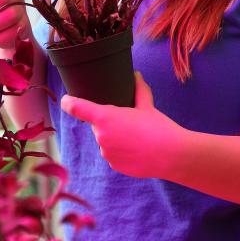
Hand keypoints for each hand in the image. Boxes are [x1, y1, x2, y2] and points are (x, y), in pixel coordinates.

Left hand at [60, 72, 185, 178]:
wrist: (172, 155)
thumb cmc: (159, 127)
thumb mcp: (147, 105)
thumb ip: (138, 89)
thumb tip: (136, 75)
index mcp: (105, 117)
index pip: (77, 108)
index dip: (69, 103)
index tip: (66, 100)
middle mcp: (101, 136)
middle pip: (98, 125)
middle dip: (109, 122)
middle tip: (129, 121)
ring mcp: (107, 153)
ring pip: (106, 140)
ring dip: (115, 137)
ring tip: (136, 136)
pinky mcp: (115, 165)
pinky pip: (113, 154)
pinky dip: (121, 151)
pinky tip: (137, 148)